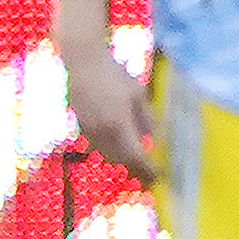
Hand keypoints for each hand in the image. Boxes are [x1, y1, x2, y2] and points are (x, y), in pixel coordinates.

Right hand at [62, 39, 156, 183]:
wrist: (82, 62)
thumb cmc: (114, 74)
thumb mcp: (138, 95)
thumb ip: (146, 120)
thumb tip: (151, 141)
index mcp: (118, 125)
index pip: (135, 156)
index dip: (147, 169)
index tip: (158, 176)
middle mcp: (101, 133)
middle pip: (120, 160)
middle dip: (135, 168)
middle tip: (149, 173)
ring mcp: (88, 130)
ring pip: (107, 154)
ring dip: (122, 161)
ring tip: (137, 162)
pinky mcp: (80, 125)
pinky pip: (97, 145)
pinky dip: (110, 150)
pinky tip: (119, 147)